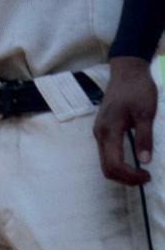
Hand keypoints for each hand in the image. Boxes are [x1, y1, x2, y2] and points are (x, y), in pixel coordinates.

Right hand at [94, 57, 156, 185]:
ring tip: (141, 171)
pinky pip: (106, 152)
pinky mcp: (103, 127)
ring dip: (121, 172)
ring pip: (105, 161)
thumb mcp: (145, 113)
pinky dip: (118, 163)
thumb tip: (145, 161)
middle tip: (146, 177)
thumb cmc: (137, 90)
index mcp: (110, 129)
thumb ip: (144, 137)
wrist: (127, 71)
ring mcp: (100, 129)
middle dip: (125, 178)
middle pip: (106, 167)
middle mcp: (100, 132)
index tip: (149, 175)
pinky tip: (132, 160)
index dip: (131, 176)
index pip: (114, 164)